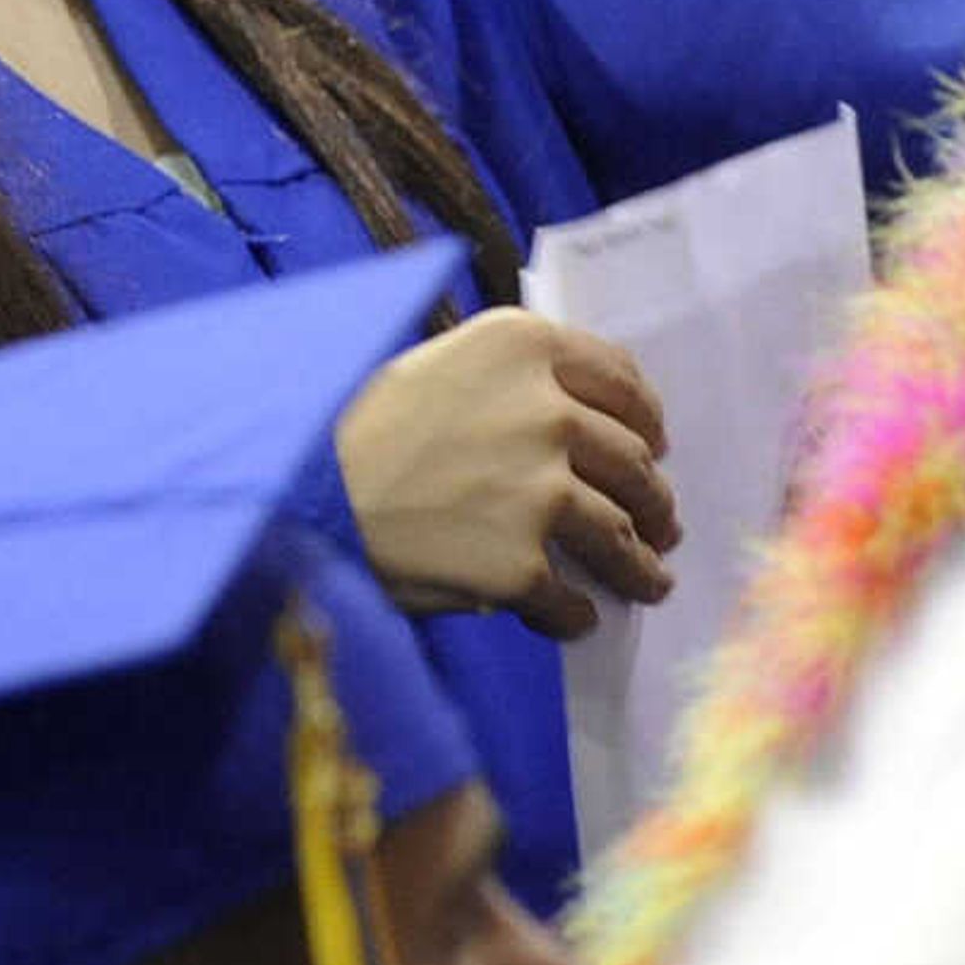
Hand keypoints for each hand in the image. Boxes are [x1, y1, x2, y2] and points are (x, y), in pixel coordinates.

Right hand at [334, 310, 679, 639]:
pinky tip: (571, 618)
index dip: (646, 418)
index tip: (655, 444)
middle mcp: (545, 409)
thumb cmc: (364, 430)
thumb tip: (586, 422)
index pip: (621, 379)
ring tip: (645, 579)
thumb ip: (512, 379)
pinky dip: (575, 615)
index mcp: (523, 346)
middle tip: (658, 523)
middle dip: (652, 498)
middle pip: (633, 460)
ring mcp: (539, 489)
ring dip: (639, 563)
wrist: (307, 496)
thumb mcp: (438, 367)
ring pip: (622, 534)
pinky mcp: (522, 563)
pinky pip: (572, 600)